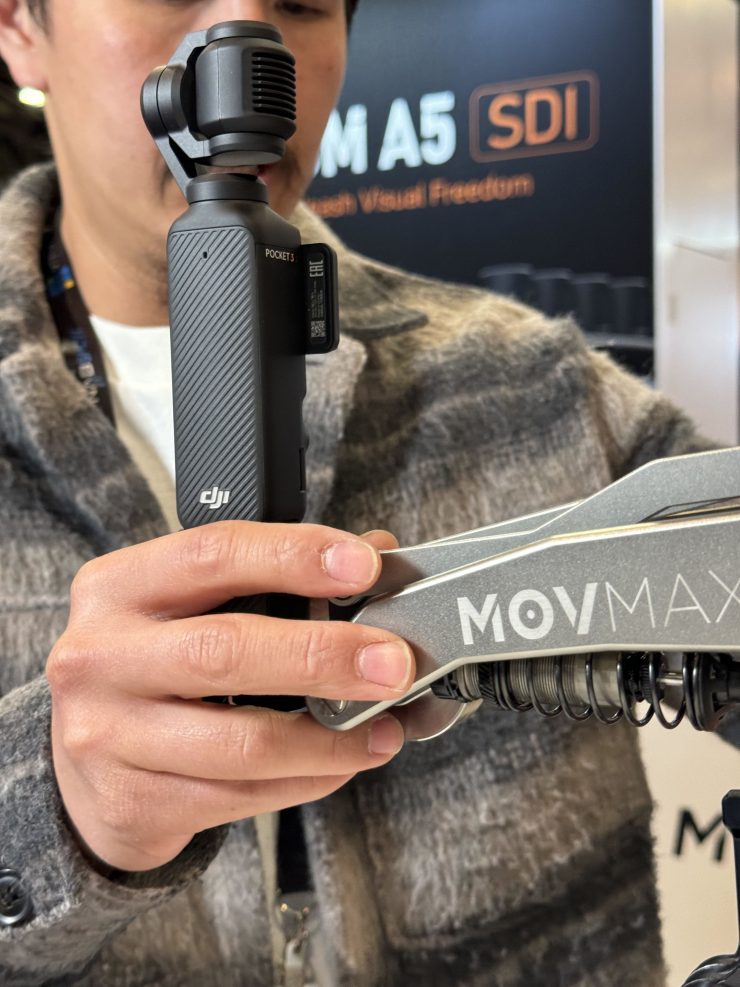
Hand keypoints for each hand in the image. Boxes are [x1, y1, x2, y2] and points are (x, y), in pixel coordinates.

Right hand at [46, 523, 412, 872]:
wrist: (83, 765)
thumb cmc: (152, 669)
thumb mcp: (189, 607)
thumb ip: (272, 577)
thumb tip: (374, 553)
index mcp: (118, 587)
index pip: (214, 553)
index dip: (294, 555)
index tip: (363, 566)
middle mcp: (99, 657)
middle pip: (226, 650)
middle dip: (325, 655)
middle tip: (393, 663)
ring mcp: (107, 735)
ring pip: (241, 740)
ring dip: (330, 738)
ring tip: (383, 727)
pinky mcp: (131, 803)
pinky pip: (239, 796)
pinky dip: (306, 779)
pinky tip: (339, 762)